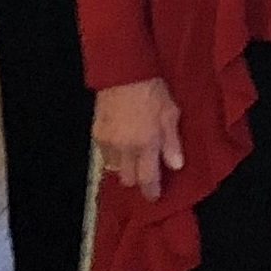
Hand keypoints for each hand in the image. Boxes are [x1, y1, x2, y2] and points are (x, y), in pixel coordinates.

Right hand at [93, 79, 183, 200]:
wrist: (123, 72)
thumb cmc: (152, 91)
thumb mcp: (171, 115)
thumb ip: (172, 143)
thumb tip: (175, 166)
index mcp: (145, 144)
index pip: (147, 178)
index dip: (151, 191)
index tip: (154, 197)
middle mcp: (124, 148)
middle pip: (127, 179)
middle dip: (137, 179)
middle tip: (145, 172)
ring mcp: (107, 141)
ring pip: (113, 168)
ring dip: (123, 167)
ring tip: (133, 157)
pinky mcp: (96, 133)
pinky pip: (103, 154)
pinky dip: (113, 154)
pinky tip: (121, 145)